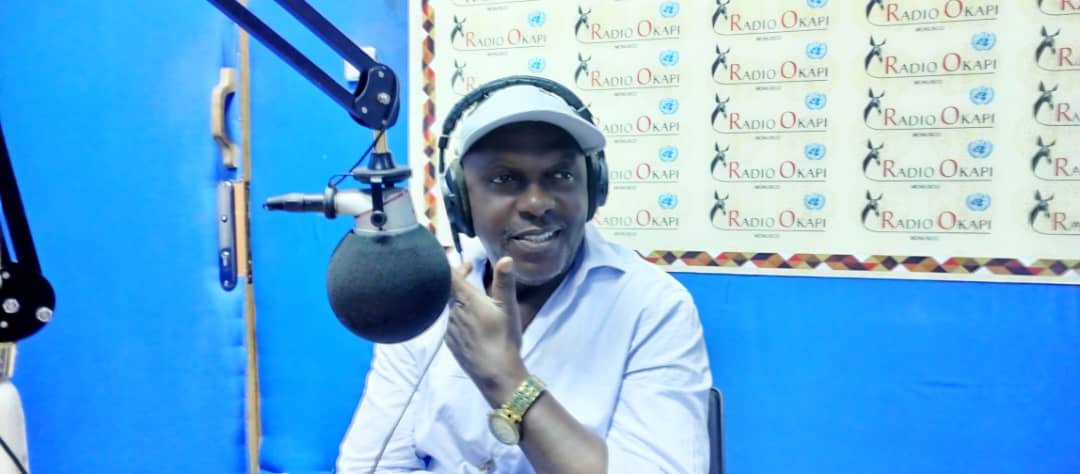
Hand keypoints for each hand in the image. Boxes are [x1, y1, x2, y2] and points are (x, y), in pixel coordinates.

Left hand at [445, 256, 527, 406]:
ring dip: (460, 300)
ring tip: (474, 300)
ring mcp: (450, 329)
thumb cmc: (503, 336)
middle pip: (449, 290)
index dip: (457, 266)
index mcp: (465, 299)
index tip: (469, 265)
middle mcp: (452, 312)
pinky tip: (472, 324)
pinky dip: (459, 317)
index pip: (450, 275)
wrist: (495, 373)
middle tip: (471, 273)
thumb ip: (504, 281)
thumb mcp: (507, 306)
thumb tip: (505, 258)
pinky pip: (451, 324)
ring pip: (450, 308)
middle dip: (460, 281)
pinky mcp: (451, 343)